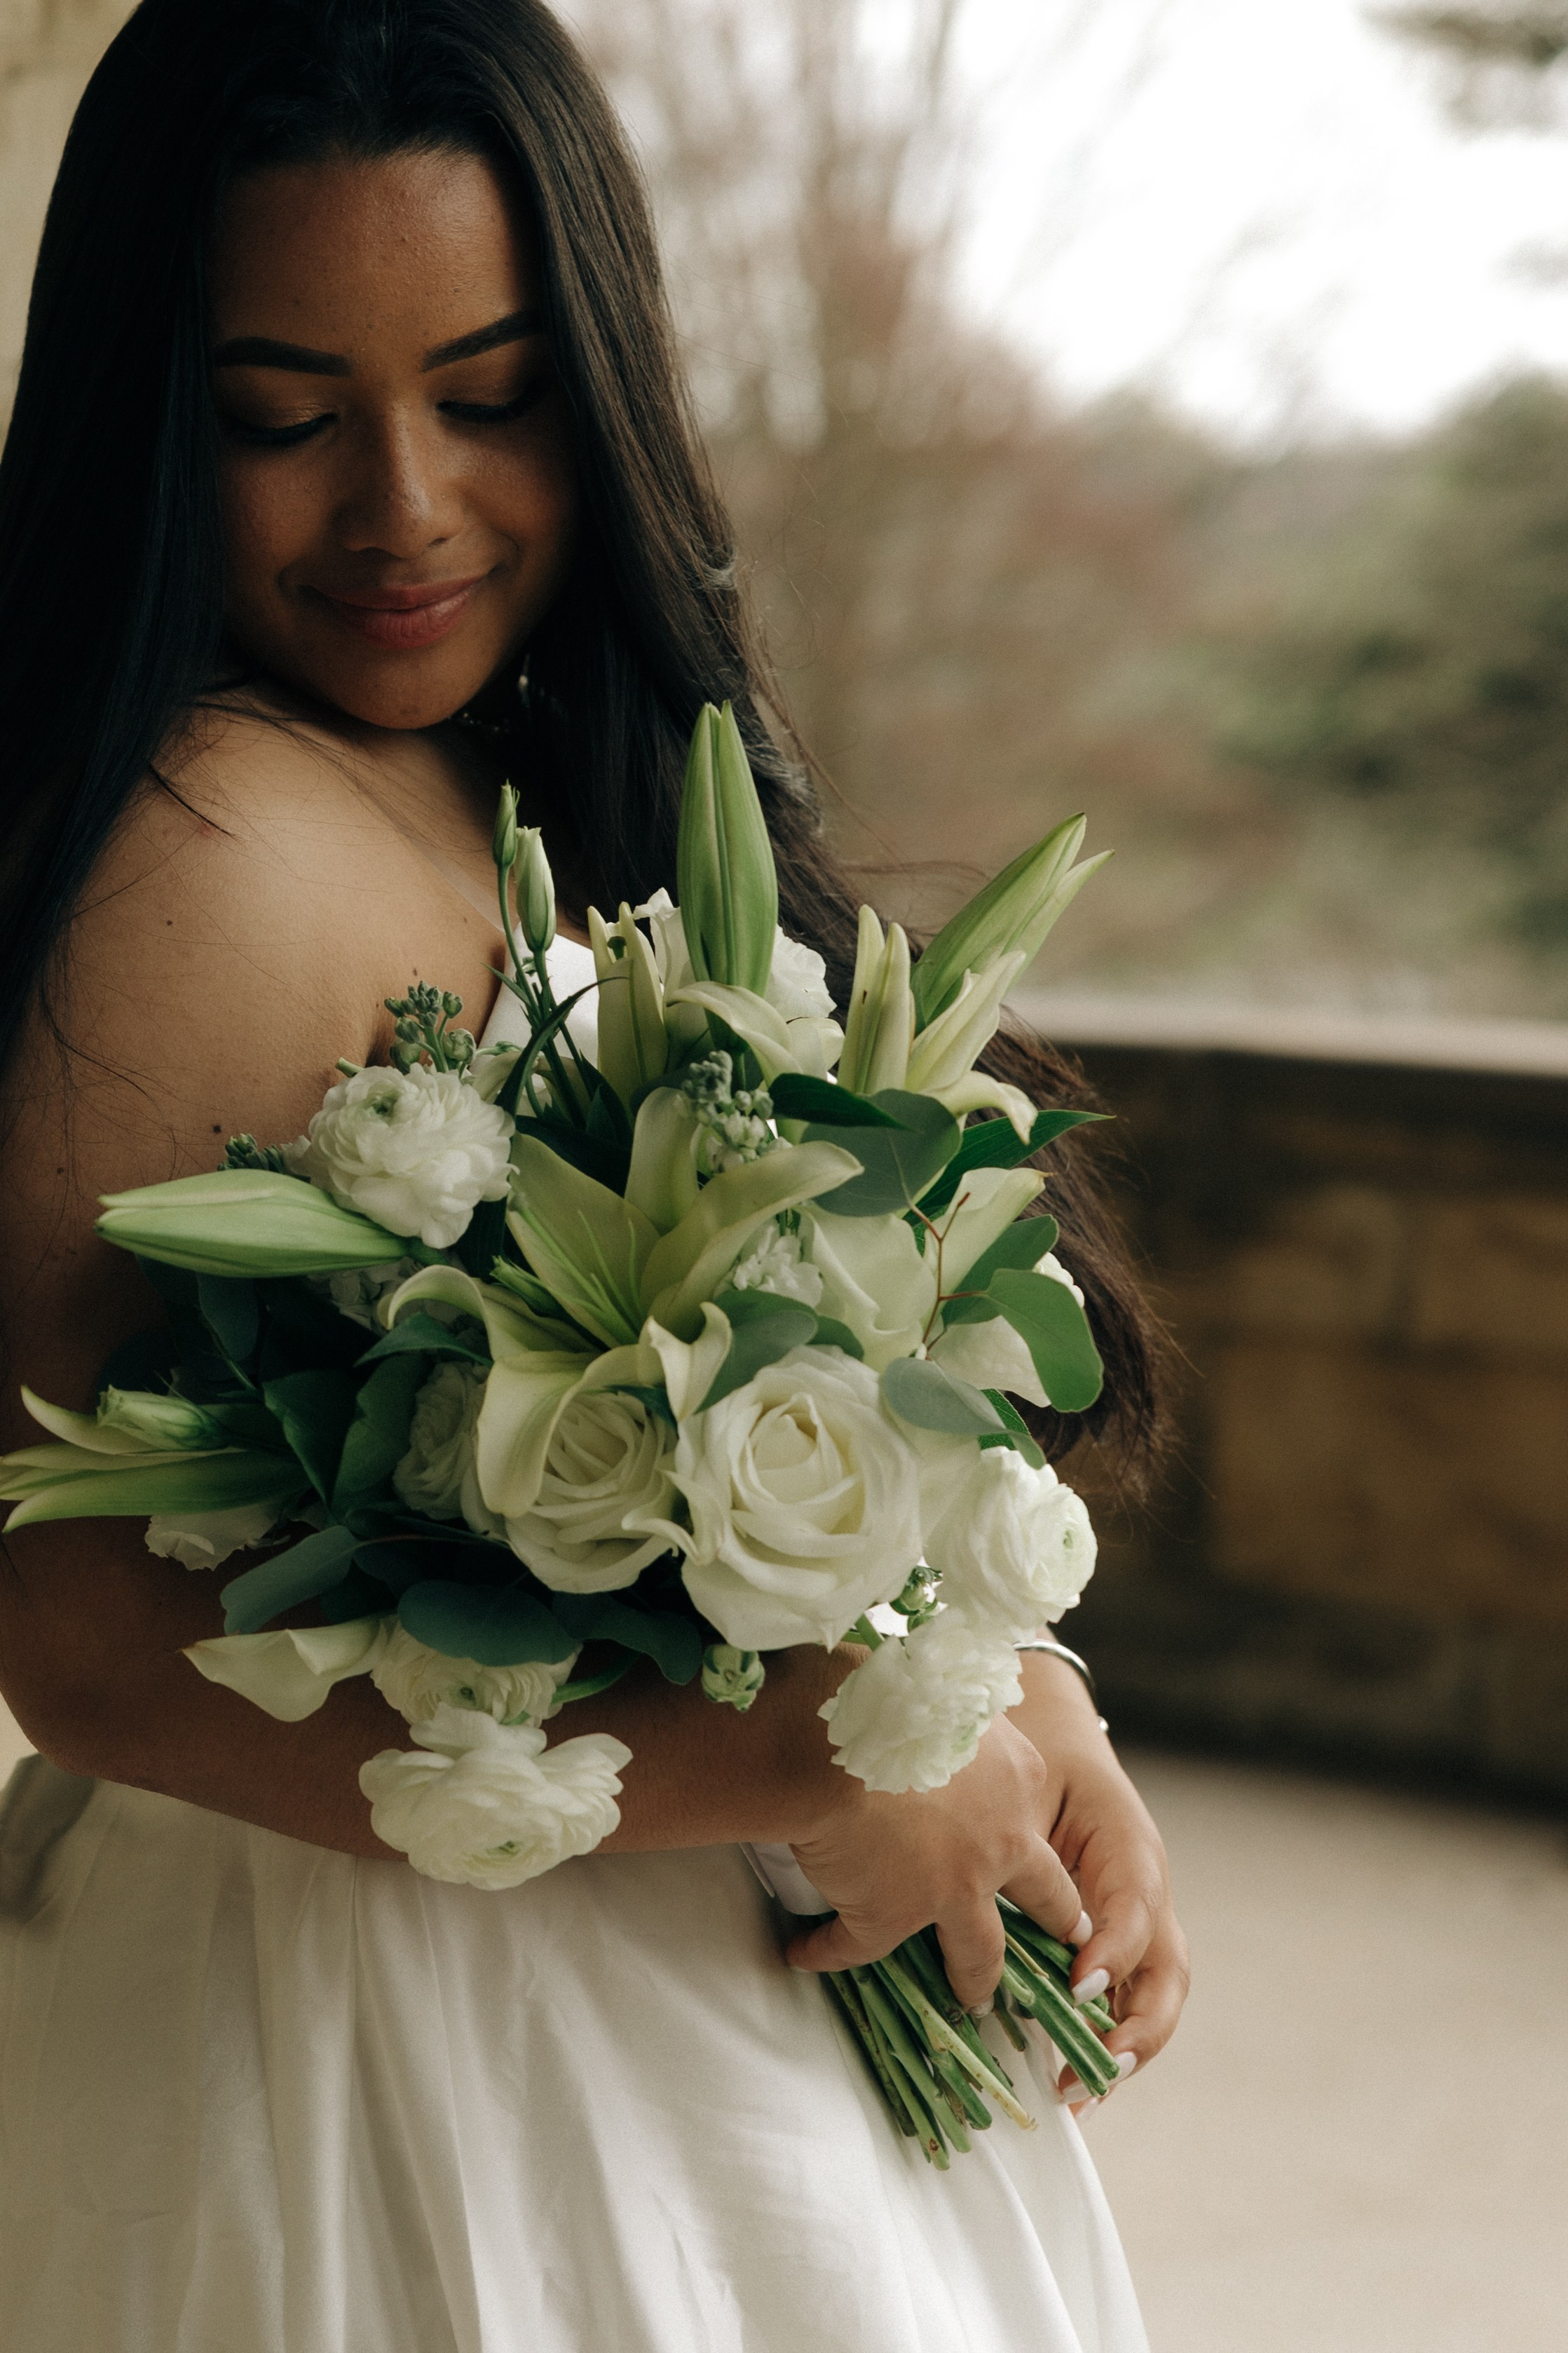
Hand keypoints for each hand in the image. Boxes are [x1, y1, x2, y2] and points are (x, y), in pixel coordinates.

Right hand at [780, 1711, 1090, 2008]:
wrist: (828, 1734)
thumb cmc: (883, 1697)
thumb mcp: (950, 1696)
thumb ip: (964, 1724)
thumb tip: (950, 1716)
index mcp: (1017, 1782)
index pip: (1036, 1822)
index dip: (1034, 1846)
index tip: (1036, 1862)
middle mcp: (999, 1842)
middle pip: (1044, 1897)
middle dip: (1056, 1925)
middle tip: (1062, 1946)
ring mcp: (952, 1888)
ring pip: (977, 1954)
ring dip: (972, 1979)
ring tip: (966, 1998)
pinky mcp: (890, 1916)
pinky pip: (857, 1947)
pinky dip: (827, 1951)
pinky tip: (806, 1952)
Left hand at [1011, 1652, 1189, 2112]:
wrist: (1052, 1736)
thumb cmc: (1038, 1759)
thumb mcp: (1031, 1779)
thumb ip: (1015, 1829)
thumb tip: (972, 1881)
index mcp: (1130, 1847)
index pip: (1138, 1908)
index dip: (1114, 1950)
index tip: (1077, 1986)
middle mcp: (1143, 1895)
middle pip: (1165, 1971)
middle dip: (1137, 2028)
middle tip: (1094, 2067)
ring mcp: (1132, 1927)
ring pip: (1149, 1997)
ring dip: (1119, 2051)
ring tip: (1075, 2093)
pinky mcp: (1109, 1945)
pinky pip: (1117, 2001)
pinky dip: (1096, 2043)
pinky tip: (1063, 2080)